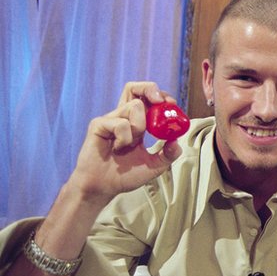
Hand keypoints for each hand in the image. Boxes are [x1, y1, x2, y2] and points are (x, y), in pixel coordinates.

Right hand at [68, 82, 181, 204]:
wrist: (102, 188)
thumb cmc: (123, 176)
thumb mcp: (154, 166)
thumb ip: (168, 154)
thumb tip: (177, 141)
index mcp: (136, 122)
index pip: (148, 98)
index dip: (161, 96)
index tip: (172, 105)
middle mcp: (123, 117)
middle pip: (134, 88)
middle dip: (150, 88)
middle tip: (160, 102)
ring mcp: (110, 120)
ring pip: (135, 106)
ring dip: (140, 126)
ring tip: (130, 144)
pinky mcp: (99, 125)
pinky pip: (121, 123)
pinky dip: (125, 138)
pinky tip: (117, 149)